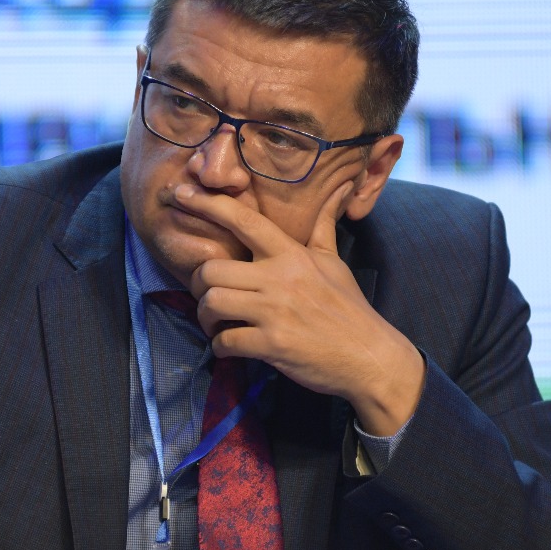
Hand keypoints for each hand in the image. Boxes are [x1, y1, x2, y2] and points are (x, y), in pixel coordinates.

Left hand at [176, 182, 424, 436]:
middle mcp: (280, 277)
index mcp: (292, 254)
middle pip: (210, 270)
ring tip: (215, 323)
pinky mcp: (272, 344)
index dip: (207, 204)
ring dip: (205, 318)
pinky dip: (220, 346)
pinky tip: (230, 347)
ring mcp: (275, 312)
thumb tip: (337, 192)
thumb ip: (323, 228)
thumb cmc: (349, 308)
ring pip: (211, 303)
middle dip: (198, 286)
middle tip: (206, 296)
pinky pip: (225, 341)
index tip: (180, 194)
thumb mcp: (335, 263)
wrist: (370, 357)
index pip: (243, 220)